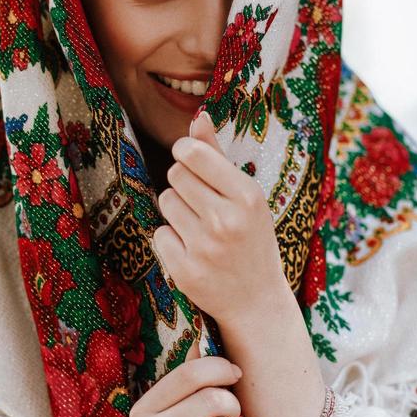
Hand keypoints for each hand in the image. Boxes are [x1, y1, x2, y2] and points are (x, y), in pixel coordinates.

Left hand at [153, 110, 287, 326]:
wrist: (257, 300)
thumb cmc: (251, 239)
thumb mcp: (246, 197)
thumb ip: (218, 156)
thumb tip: (198, 116)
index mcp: (247, 196)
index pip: (194, 154)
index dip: (184, 151)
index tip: (187, 157)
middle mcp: (226, 220)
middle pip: (175, 175)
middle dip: (183, 183)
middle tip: (200, 201)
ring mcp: (204, 247)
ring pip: (165, 202)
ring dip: (176, 210)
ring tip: (198, 226)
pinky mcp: (184, 270)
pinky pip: (159, 234)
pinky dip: (171, 240)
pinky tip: (192, 250)